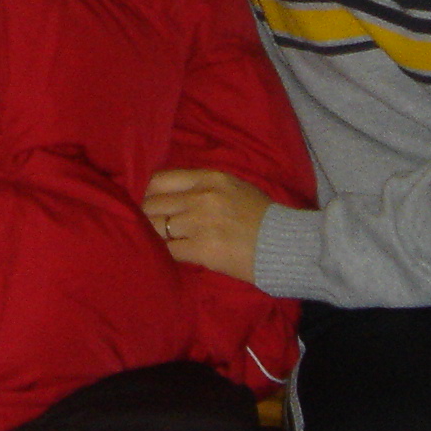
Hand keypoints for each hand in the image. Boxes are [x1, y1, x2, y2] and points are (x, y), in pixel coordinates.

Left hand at [140, 167, 272, 283]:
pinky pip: (168, 250)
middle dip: (149, 216)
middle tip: (155, 226)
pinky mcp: (201, 249)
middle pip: (152, 204)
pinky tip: (175, 253)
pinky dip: (167, 253)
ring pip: (156, 227)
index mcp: (209, 178)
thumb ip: (203, 186)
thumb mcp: (233, 186)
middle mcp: (200, 197)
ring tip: (164, 240)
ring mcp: (199, 223)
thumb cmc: (260, 215)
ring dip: (157, 235)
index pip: (159, 180)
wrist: (282, 244)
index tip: (152, 204)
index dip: (149, 193)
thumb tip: (171, 194)